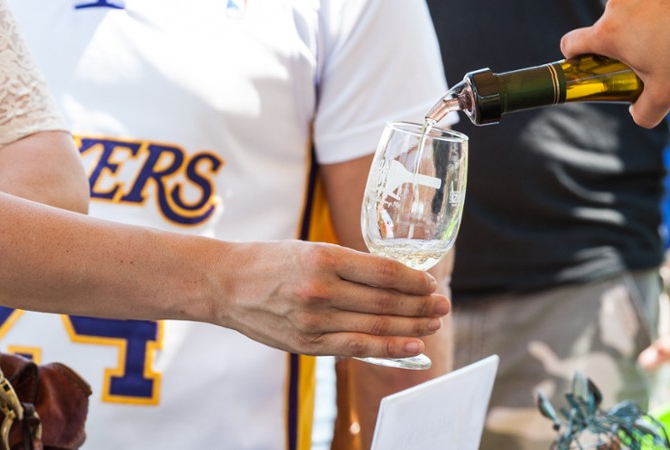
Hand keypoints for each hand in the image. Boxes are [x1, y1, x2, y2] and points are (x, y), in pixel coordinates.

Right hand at [216, 241, 448, 358]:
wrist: (226, 284)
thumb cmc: (272, 262)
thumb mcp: (311, 249)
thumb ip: (349, 265)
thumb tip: (395, 280)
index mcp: (325, 258)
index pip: (384, 273)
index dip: (414, 280)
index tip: (431, 283)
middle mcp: (321, 290)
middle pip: (386, 301)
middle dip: (421, 306)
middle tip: (443, 306)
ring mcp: (314, 320)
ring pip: (376, 325)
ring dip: (412, 327)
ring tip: (433, 325)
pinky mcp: (308, 344)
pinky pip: (356, 347)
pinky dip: (388, 348)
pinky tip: (411, 347)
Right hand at [560, 0, 669, 127]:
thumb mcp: (668, 93)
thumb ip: (644, 113)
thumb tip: (635, 112)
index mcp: (609, 34)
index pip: (570, 44)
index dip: (574, 56)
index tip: (591, 63)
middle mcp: (615, 6)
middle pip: (606, 28)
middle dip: (622, 43)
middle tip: (649, 56)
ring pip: (629, 10)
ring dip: (642, 22)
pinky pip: (648, 0)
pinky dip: (659, 7)